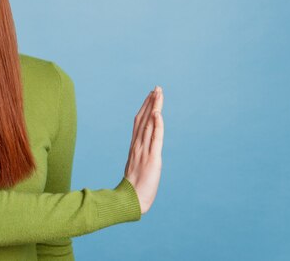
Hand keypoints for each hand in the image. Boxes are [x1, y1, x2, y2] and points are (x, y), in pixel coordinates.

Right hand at [124, 85, 163, 214]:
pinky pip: (155, 138)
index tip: (150, 97)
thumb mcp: (137, 169)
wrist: (131, 201)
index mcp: (134, 147)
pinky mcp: (152, 158)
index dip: (145, 108)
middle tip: (156, 88)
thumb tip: (141, 156)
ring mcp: (144, 151)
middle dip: (150, 102)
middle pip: (143, 118)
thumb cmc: (134, 190)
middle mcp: (138, 146)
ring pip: (149, 124)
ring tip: (158, 93)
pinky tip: (158, 113)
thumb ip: (138, 160)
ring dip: (154, 107)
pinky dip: (157, 124)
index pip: (139, 123)